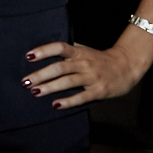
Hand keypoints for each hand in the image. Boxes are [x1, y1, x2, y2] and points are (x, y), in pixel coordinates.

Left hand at [22, 42, 144, 109]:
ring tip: (35, 92)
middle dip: (41, 74)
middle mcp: (84, 63)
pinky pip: (82, 96)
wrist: (127, 66)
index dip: (44, 51)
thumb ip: (68, 52)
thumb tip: (43, 53)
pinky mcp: (99, 90)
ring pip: (68, 81)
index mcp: (79, 52)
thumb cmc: (100, 59)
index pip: (59, 48)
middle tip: (25, 82)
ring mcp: (92, 77)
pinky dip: (68, 101)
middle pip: (59, 67)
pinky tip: (56, 105)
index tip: (28, 56)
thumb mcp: (84, 51)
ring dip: (50, 87)